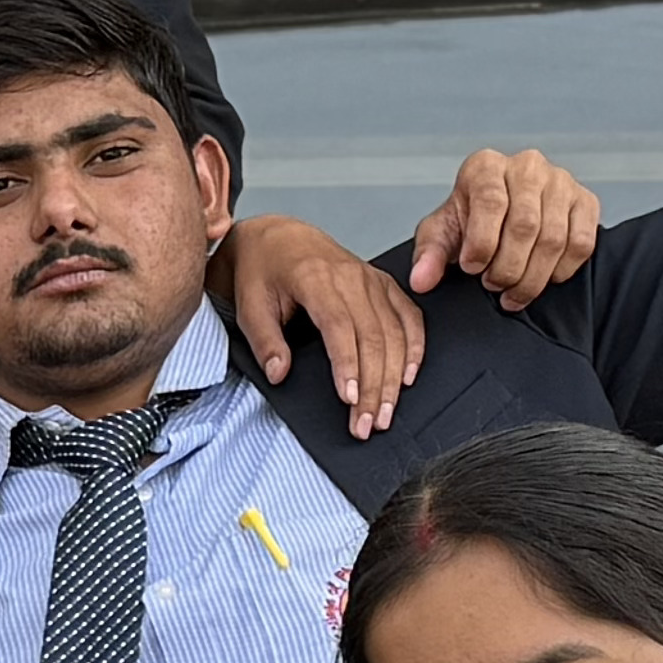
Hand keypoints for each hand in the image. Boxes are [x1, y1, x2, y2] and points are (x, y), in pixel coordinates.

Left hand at [215, 212, 424, 438]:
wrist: (278, 238)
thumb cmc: (262, 271)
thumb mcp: (249, 305)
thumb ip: (264, 341)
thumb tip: (279, 374)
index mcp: (315, 277)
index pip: (339, 326)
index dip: (347, 365)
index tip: (348, 399)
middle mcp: (350, 276)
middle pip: (373, 336)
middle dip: (373, 386)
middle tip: (366, 424)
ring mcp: (372, 280)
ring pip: (395, 332)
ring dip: (394, 377)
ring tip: (384, 414)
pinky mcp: (384, 284)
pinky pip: (409, 317)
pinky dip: (414, 348)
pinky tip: (408, 377)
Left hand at [407, 150, 598, 308]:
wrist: (503, 219)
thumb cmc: (470, 224)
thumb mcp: (442, 236)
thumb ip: (428, 256)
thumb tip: (421, 281)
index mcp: (486, 166)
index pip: (491, 202)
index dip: (482, 244)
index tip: (472, 269)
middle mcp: (527, 166)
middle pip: (525, 225)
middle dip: (508, 267)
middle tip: (494, 286)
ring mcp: (561, 181)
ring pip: (554, 238)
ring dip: (533, 276)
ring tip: (513, 291)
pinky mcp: (586, 201)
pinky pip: (582, 243)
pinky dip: (561, 270)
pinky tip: (542, 278)